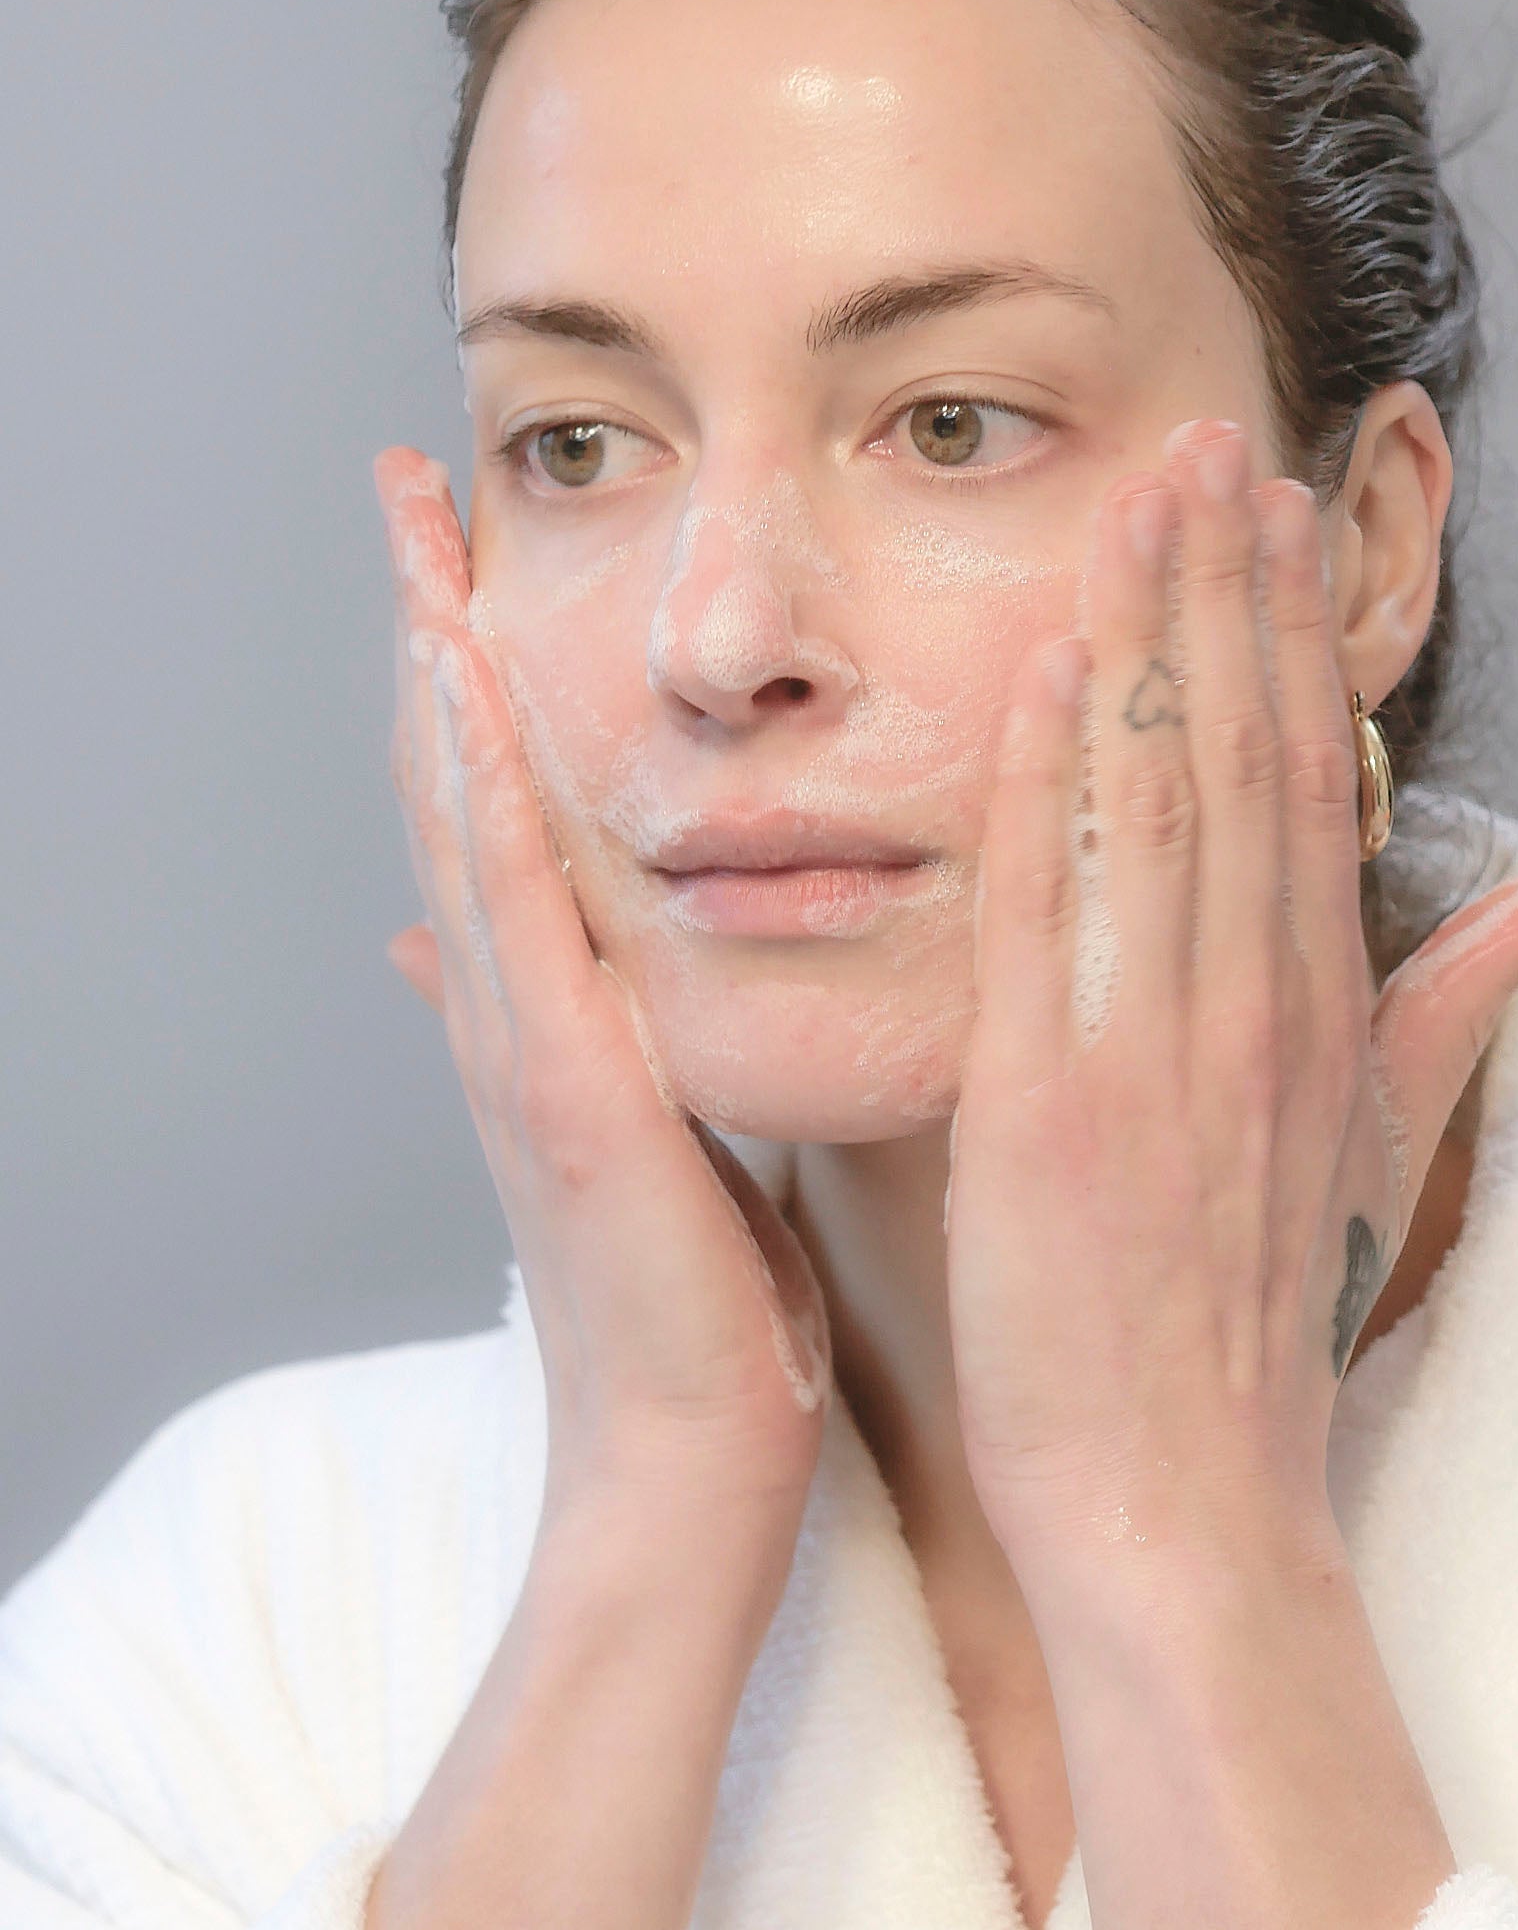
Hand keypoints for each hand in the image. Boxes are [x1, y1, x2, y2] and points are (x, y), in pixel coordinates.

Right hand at [373, 446, 830, 1529]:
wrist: (695, 1449)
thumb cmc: (695, 1290)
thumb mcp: (643, 1122)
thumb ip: (590, 1019)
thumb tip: (530, 950)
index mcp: (548, 1001)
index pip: (492, 795)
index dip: (466, 661)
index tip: (462, 537)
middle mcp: (513, 1004)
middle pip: (453, 774)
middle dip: (429, 620)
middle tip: (410, 481)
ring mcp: (525, 1045)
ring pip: (465, 822)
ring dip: (441, 674)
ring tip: (421, 539)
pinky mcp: (570, 1095)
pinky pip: (520, 925)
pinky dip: (489, 810)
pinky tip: (476, 710)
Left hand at [945, 416, 1517, 1565]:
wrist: (1183, 1500)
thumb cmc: (1257, 1319)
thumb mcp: (1378, 1151)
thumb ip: (1452, 1010)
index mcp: (1322, 1008)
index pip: (1305, 779)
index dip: (1289, 634)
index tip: (1272, 514)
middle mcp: (1256, 1007)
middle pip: (1244, 756)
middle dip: (1223, 587)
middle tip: (1206, 441)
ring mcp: (1159, 1050)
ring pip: (1161, 800)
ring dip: (1147, 638)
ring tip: (1135, 500)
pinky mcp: (1056, 1105)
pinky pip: (1056, 913)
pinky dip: (1049, 785)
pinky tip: (1043, 668)